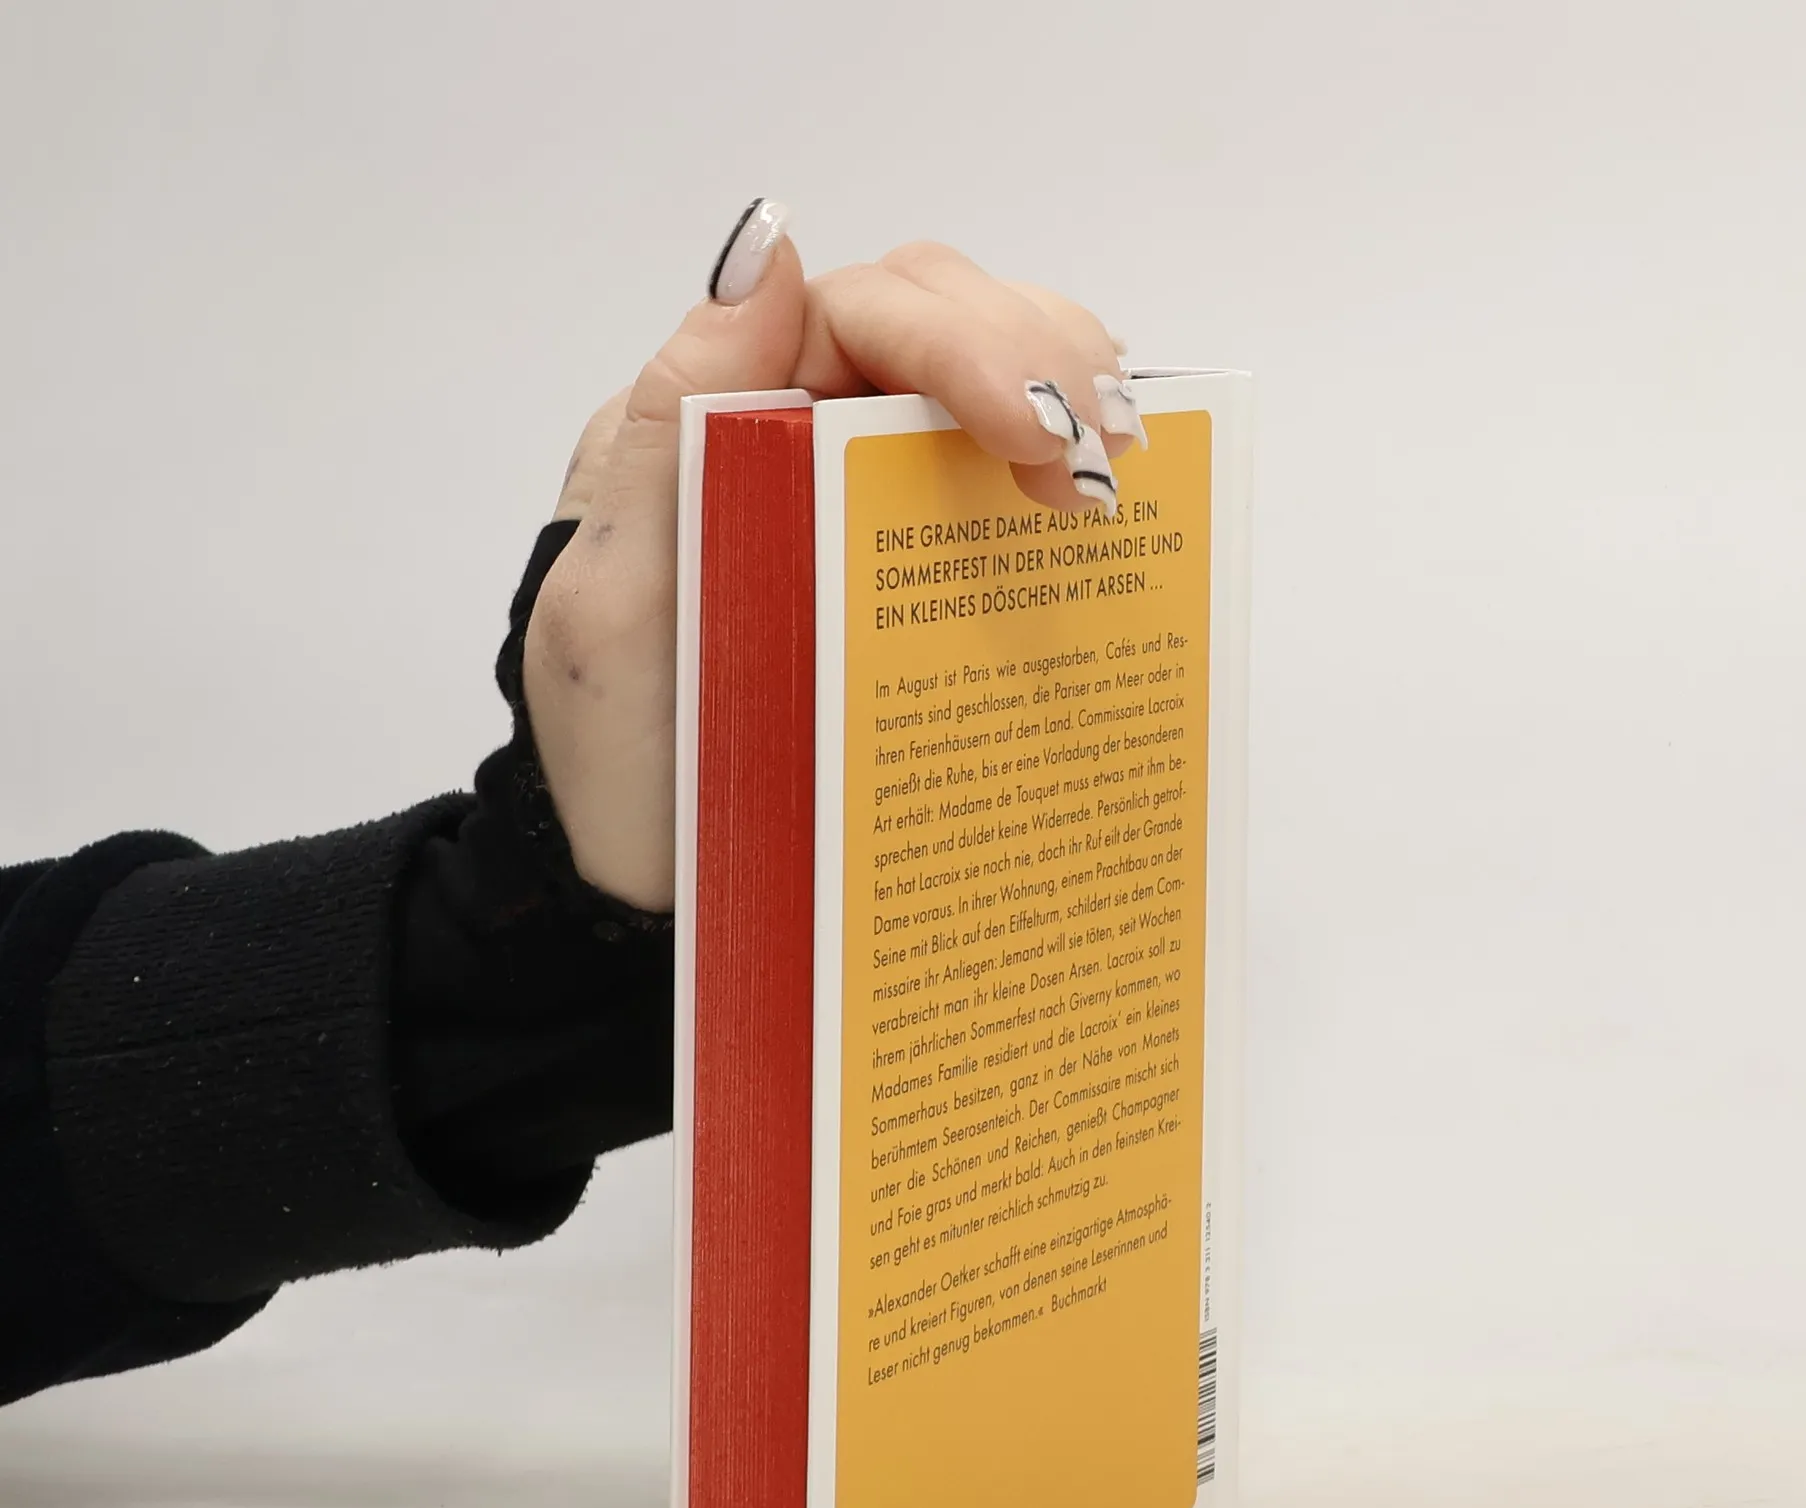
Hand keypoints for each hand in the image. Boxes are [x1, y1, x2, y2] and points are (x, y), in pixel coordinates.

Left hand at [522, 200, 1144, 912]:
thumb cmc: (614, 750)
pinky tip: (1107, 503)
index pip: (861, 311)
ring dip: (1065, 395)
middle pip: (940, 319)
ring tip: (1119, 471)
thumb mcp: (610, 596)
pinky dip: (1061, 469)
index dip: (960, 343)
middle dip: (1034, 363)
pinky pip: (995, 482)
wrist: (637, 880)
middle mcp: (797, 425)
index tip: (1031, 433)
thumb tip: (769, 255)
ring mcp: (861, 492)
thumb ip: (670, 430)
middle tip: (1098, 470)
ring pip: (982, 381)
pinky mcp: (912, 567)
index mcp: (721, 413)